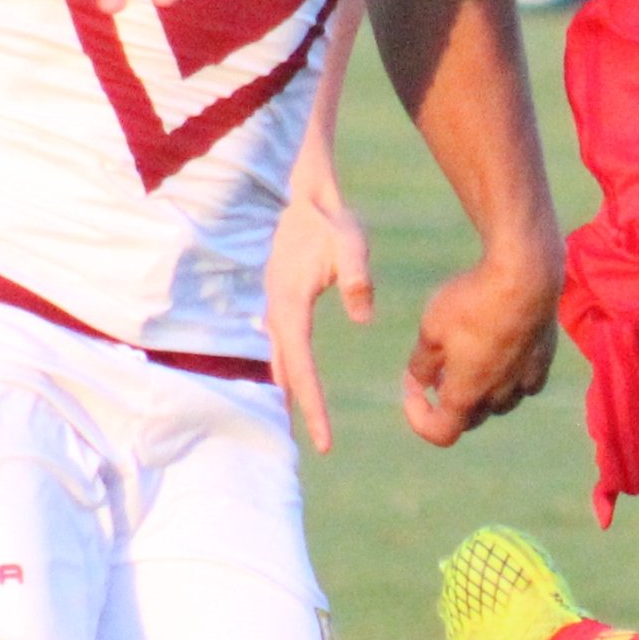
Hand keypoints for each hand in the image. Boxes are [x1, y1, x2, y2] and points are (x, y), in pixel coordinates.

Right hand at [265, 170, 375, 455]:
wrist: (304, 193)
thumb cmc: (330, 219)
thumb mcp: (351, 242)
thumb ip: (357, 277)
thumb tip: (363, 316)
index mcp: (290, 305)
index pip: (301, 368)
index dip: (312, 405)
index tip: (324, 439)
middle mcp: (277, 311)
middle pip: (287, 372)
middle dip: (302, 408)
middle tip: (320, 445)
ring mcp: (274, 305)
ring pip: (280, 360)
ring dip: (290, 391)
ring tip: (298, 425)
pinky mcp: (280, 299)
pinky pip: (282, 345)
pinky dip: (287, 368)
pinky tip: (291, 382)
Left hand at [400, 246, 559, 447]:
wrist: (526, 273)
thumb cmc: (472, 299)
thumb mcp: (431, 328)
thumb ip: (422, 363)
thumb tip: (421, 381)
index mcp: (466, 394)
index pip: (440, 433)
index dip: (419, 418)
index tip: (413, 388)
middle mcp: (498, 396)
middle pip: (469, 417)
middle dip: (448, 401)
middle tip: (435, 368)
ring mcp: (524, 380)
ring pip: (499, 402)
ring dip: (480, 390)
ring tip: (467, 356)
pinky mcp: (544, 360)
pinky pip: (524, 383)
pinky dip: (508, 377)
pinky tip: (500, 350)